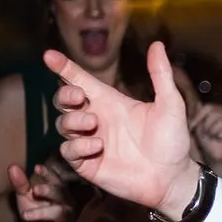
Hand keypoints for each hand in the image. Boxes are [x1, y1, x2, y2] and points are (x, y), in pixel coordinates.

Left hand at [9, 163, 73, 221]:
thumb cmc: (36, 215)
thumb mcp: (25, 199)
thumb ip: (20, 184)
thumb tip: (12, 167)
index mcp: (58, 192)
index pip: (56, 180)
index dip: (48, 174)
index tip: (37, 168)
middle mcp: (67, 204)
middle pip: (62, 194)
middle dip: (50, 191)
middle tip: (35, 189)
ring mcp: (69, 220)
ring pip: (60, 214)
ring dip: (42, 213)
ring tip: (25, 215)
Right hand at [44, 42, 201, 219]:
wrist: (173, 177)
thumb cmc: (173, 142)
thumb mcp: (170, 104)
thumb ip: (160, 75)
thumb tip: (158, 44)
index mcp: (112, 102)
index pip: (81, 81)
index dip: (64, 67)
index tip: (49, 55)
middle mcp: (97, 119)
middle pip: (64, 100)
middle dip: (65, 94)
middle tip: (80, 97)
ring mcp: (90, 142)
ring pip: (63, 124)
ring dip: (73, 120)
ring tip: (94, 124)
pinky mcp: (88, 164)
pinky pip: (68, 150)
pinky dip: (78, 145)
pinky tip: (98, 146)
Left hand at [190, 103, 221, 163]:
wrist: (212, 154)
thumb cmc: (205, 138)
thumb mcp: (198, 125)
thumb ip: (198, 114)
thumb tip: (198, 103)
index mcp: (219, 110)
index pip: (208, 107)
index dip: (198, 116)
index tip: (191, 125)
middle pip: (214, 114)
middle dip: (206, 125)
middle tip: (204, 133)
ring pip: (220, 122)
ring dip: (212, 131)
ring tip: (212, 136)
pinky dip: (220, 136)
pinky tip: (220, 139)